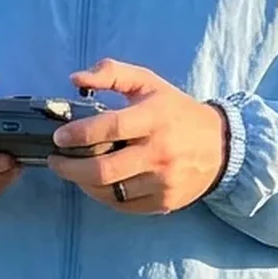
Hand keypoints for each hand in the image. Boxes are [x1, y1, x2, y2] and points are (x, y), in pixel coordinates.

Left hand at [46, 58, 227, 214]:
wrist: (222, 146)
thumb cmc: (176, 111)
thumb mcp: (148, 83)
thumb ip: (111, 74)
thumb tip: (75, 79)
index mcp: (155, 118)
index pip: (110, 128)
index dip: (78, 134)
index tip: (59, 137)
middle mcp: (160, 152)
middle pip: (103, 170)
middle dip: (70, 168)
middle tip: (55, 161)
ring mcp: (164, 181)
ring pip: (110, 191)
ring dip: (83, 183)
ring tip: (73, 171)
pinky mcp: (166, 202)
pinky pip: (124, 205)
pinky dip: (104, 196)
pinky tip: (96, 184)